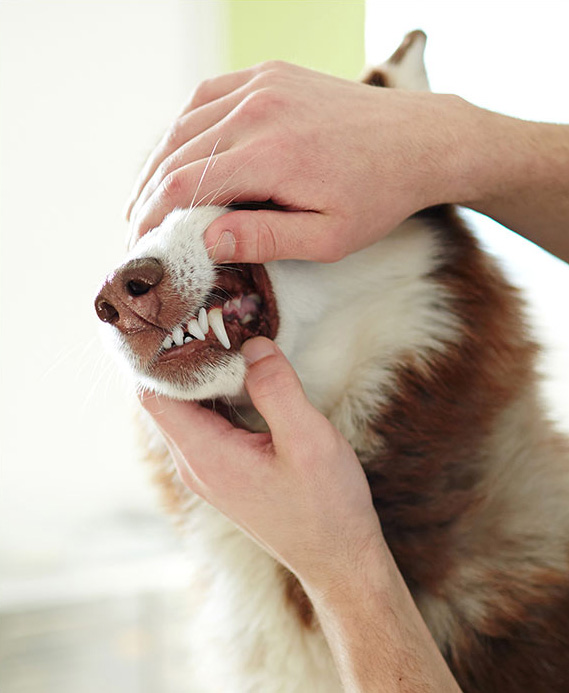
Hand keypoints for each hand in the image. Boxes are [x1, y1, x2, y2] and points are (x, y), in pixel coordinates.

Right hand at [126, 62, 471, 261]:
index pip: (186, 185)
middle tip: (136, 227)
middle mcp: (260, 109)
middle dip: (148, 195)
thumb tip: (205, 241)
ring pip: (185, 123)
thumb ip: (265, 238)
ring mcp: (264, 84)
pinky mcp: (270, 74)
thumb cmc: (377, 196)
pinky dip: (184, 127)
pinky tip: (176, 153)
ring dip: (158, 162)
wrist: (418, 140)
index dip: (153, 217)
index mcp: (273, 154)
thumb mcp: (328, 236)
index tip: (140, 244)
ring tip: (145, 197)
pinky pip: (208, 96)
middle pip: (176, 153)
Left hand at [140, 336, 384, 594]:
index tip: (188, 319)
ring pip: (188, 410)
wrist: (338, 560)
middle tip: (214, 319)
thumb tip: (253, 345)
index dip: (161, 355)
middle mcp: (196, 464)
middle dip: (184, 358)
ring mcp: (209, 470)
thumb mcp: (309, 441)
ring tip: (230, 339)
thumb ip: (277, 390)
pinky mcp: (226, 471)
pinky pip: (208, 423)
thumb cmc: (326, 506)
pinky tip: (246, 377)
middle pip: (167, 398)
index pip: (154, 394)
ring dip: (204, 376)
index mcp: (205, 455)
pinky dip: (219, 395)